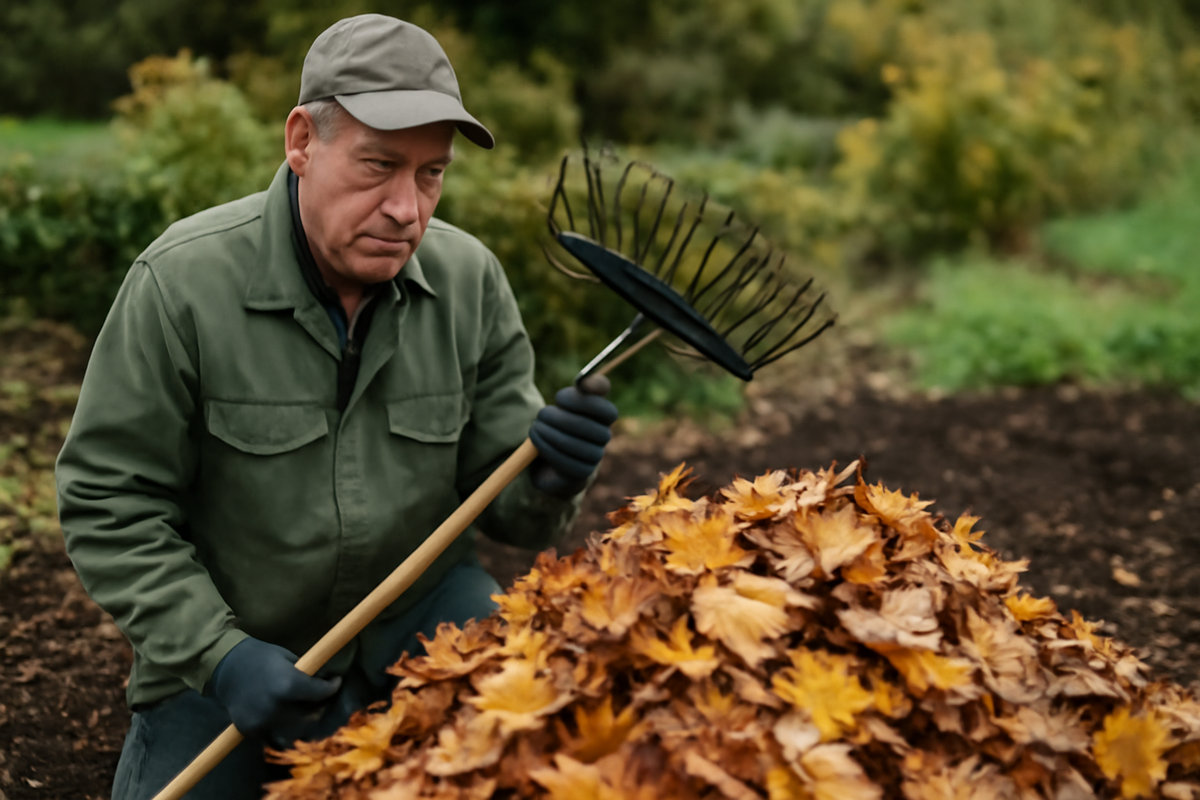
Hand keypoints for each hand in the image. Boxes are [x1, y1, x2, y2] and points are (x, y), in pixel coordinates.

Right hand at [208, 637, 340, 740]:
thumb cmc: (260, 656)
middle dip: (319, 702)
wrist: (225, 666)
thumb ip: (306, 674)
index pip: (320, 693)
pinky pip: (275, 733)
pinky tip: (282, 712)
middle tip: (320, 693)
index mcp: (287, 685)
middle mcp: (276, 707)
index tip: (335, 682)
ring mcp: (262, 722)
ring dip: (302, 716)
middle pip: (310, 712)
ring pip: (295, 726)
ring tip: (302, 703)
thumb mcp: (288, 658)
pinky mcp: (251, 730)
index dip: (331, 687)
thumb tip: (326, 681)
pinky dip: (282, 725)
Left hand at [528, 375, 618, 497]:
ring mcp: (595, 455)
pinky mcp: (582, 473)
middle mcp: (604, 435)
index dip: (584, 401)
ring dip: (550, 433)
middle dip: (558, 418)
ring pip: (574, 443)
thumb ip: (578, 390)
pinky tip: (538, 444)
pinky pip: (566, 461)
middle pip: (586, 425)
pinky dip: (548, 450)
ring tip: (536, 428)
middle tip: (541, 414)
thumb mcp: (567, 405)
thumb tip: (585, 380)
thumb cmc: (560, 425)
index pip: (605, 407)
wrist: (553, 459)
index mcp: (603, 416)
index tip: (560, 397)